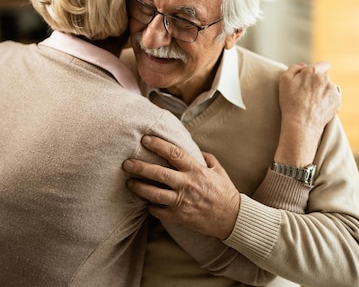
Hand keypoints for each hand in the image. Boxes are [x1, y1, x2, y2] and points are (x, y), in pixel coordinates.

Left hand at [123, 135, 239, 239]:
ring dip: (138, 187)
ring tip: (129, 182)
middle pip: (158, 173)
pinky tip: (145, 202)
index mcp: (196, 170)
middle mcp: (187, 184)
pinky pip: (158, 211)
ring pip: (153, 193)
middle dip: (140, 167)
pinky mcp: (179, 216)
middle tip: (126, 163)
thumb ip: (205, 157)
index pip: (173, 153)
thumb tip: (193, 149)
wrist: (232, 218)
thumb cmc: (225, 192)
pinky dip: (150, 206)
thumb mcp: (218, 170)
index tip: (145, 139)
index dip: (158, 145)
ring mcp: (181, 201)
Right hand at [275, 61, 340, 165]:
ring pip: (329, 87)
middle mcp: (326, 78)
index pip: (322, 64)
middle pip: (325, 77)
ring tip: (312, 103)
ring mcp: (333, 90)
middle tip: (307, 93)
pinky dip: (327, 101)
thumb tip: (304, 65)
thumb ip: (294, 68)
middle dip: (318, 82)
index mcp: (313, 71)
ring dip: (323, 92)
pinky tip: (318, 108)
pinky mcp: (337, 101)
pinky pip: (333, 97)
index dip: (317, 70)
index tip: (312, 78)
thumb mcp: (284, 81)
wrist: (302, 123)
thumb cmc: (290, 102)